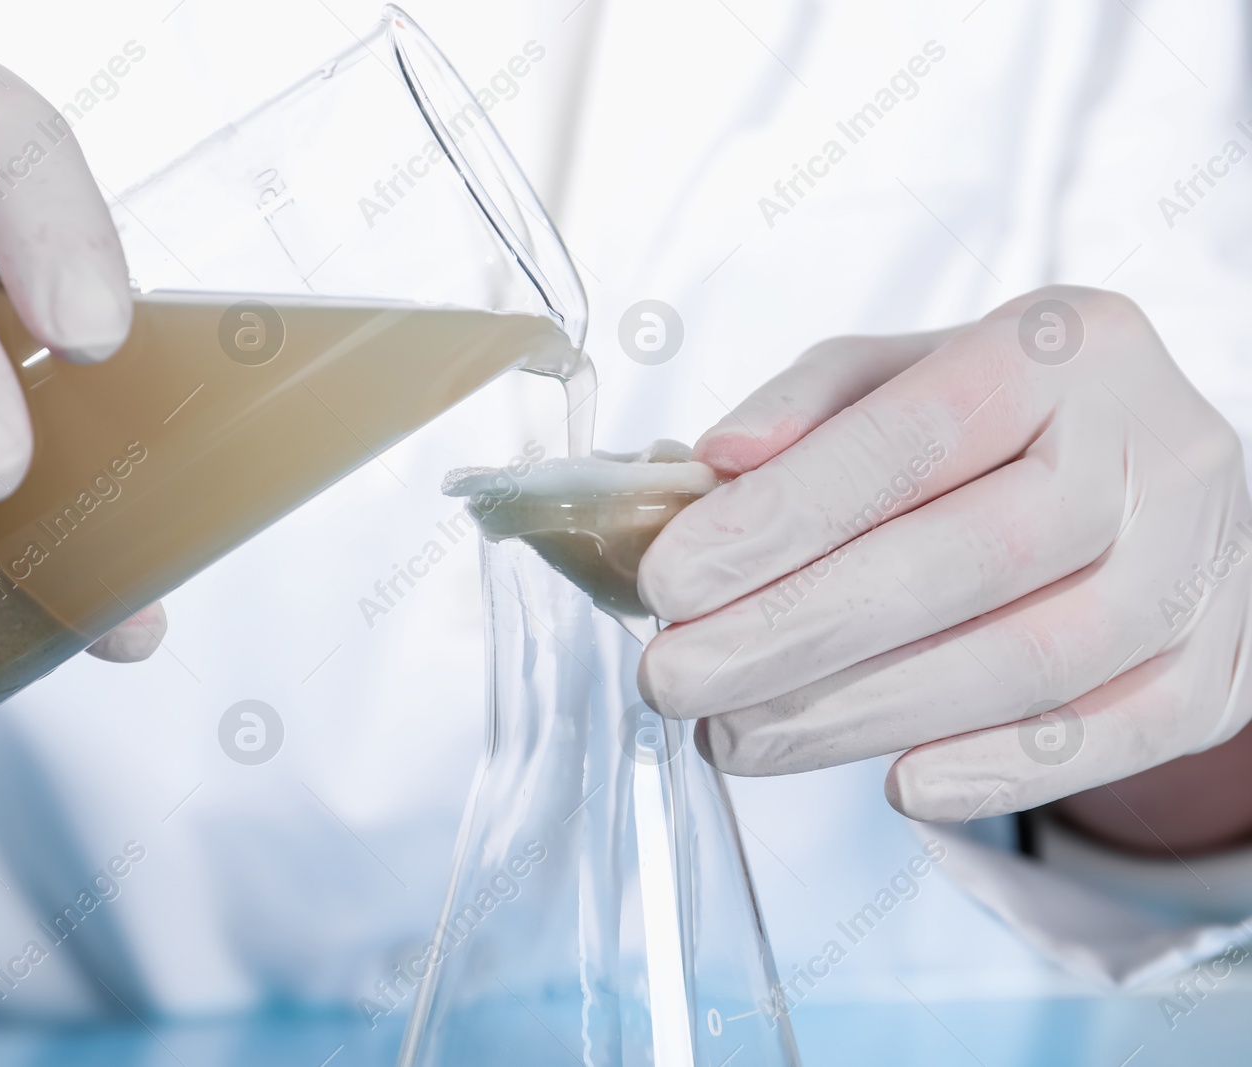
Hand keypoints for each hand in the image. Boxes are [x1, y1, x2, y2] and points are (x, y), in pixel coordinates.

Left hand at [637, 287, 1251, 829]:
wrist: (1154, 472)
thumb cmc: (1000, 422)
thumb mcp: (901, 374)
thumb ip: (808, 407)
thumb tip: (715, 464)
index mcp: (1062, 347)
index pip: (909, 437)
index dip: (781, 519)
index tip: (668, 583)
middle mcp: (1154, 445)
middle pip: (967, 558)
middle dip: (796, 634)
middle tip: (675, 681)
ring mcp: (1205, 560)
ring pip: (1033, 661)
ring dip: (864, 716)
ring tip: (739, 740)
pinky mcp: (1223, 661)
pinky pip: (1119, 735)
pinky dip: (1003, 771)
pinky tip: (896, 784)